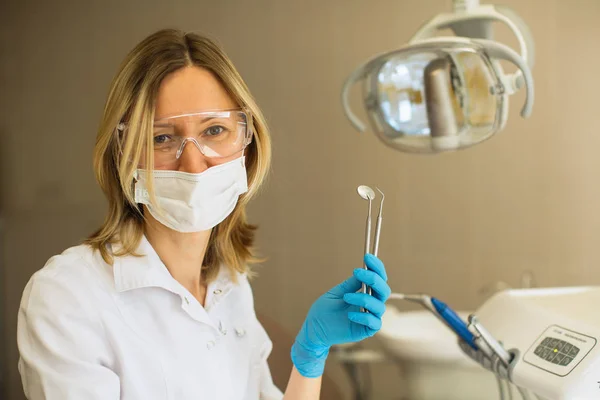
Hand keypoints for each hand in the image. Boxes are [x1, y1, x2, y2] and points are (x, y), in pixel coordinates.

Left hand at [290, 254, 390, 377]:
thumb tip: (363, 270)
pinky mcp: (366, 330)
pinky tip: (349, 315)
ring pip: (379, 306)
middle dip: (374, 279)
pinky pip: (374, 323)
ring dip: (363, 298)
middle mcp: (370, 304)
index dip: (377, 267)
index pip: (379, 279)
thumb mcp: (337, 292)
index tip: (367, 257)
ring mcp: (369, 317)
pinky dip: (364, 316)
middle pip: (384, 290)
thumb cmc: (324, 310)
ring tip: (345, 297)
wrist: (314, 329)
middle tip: (358, 272)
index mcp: (364, 293)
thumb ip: (350, 284)